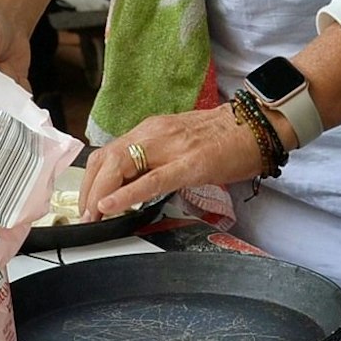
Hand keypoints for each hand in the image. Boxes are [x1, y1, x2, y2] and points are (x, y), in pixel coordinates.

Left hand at [80, 102, 268, 219]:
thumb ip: (156, 159)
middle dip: (89, 190)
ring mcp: (171, 147)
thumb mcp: (179, 144)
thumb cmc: (222, 139)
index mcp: (152, 130)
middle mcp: (155, 133)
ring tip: (93, 215)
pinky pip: (151, 180)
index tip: (86, 201)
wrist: (256, 126)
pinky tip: (112, 205)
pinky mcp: (189, 164)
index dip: (91, 179)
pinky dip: (126, 194)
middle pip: (106, 159)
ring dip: (100, 193)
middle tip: (85, 215)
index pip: (108, 152)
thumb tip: (133, 184)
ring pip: (121, 165)